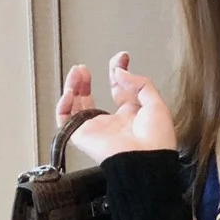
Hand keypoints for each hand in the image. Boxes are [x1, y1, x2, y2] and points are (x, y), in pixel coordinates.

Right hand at [55, 51, 176, 165]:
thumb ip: (140, 83)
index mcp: (132, 117)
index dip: (118, 71)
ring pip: (75, 106)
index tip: (121, 57)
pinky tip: (70, 92)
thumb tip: (120, 71)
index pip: (118, 90)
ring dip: (73, 86)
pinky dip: (63, 105)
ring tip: (78, 72)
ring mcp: (97, 130)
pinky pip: (65, 121)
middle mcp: (112, 124)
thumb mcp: (157, 104)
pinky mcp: (83, 137)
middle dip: (86, 80)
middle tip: (87, 67)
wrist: (146, 161)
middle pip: (90, 97)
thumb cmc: (156, 142)